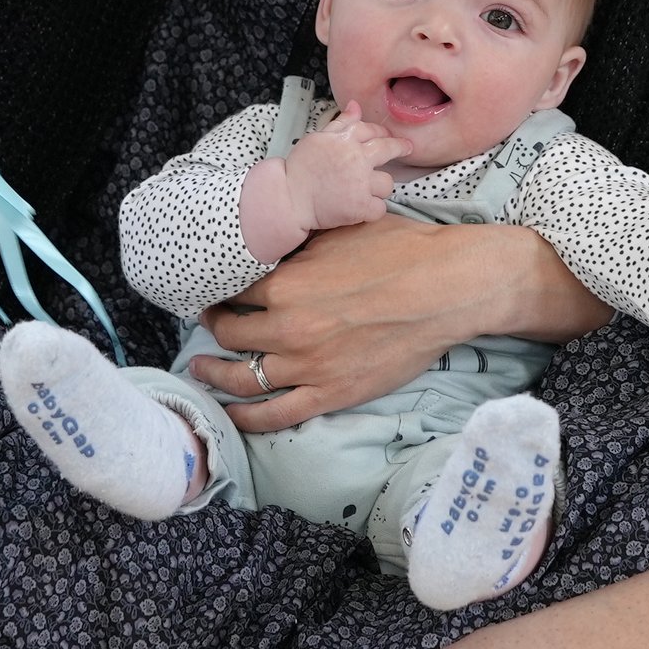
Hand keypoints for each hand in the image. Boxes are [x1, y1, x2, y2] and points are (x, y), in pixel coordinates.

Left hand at [192, 218, 592, 430]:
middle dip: (213, 325)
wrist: (447, 288)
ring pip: (241, 378)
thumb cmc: (400, 250)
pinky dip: (245, 418)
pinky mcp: (331, 395)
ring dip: (214, 373)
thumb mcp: (341, 230)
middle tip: (209, 321)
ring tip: (202, 369)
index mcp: (286, 283)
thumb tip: (277, 238)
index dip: (218, 288)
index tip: (214, 288)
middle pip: (229, 332)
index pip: (233, 290)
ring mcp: (308, 366)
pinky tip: (230, 413)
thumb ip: (301, 241)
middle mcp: (287, 328)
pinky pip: (275, 415)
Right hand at [280, 101, 407, 233]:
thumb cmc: (300, 168)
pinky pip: (380, 208)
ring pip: (387, 183)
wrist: (288, 197)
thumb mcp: (317, 138)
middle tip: (406, 148)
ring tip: (369, 189)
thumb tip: (355, 105)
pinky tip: (364, 207)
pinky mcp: (360, 207)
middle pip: (389, 149)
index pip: (372, 130)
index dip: (381, 132)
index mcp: (346, 140)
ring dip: (380, 186)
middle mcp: (357, 159)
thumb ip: (340, 123)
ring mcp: (361, 184)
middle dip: (400, 147)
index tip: (385, 135)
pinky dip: (373, 209)